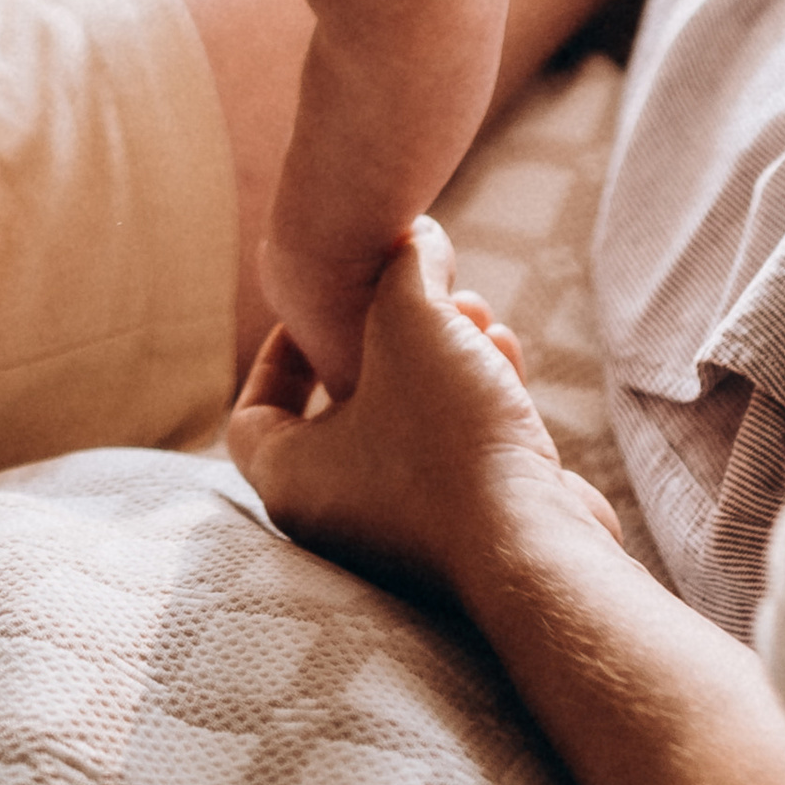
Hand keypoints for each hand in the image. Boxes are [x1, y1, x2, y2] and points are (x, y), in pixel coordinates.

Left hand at [229, 218, 622, 611]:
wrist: (531, 547)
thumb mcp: (410, 318)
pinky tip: (506, 354)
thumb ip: (405, 265)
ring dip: (445, 354)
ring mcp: (405, 530)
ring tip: (479, 314)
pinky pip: (458, 447)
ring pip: (412, 418)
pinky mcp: (467, 531)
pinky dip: (477, 394)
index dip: (278, 351)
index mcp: (292, 477)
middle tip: (424, 296)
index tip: (321, 309)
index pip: (252, 412)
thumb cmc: (446, 437)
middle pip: (347, 402)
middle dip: (393, 334)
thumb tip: (419, 237)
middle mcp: (338, 513)